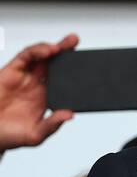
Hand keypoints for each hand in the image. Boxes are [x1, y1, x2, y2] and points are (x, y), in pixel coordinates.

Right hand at [0, 34, 78, 149]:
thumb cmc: (10, 135)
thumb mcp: (36, 134)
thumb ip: (52, 124)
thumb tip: (70, 115)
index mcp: (46, 98)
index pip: (62, 80)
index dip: (73, 71)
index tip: (86, 66)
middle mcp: (36, 85)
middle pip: (53, 63)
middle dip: (65, 51)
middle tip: (75, 41)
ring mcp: (25, 77)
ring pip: (40, 56)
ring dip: (53, 48)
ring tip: (64, 46)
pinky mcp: (12, 70)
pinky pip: (26, 56)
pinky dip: (37, 51)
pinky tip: (48, 51)